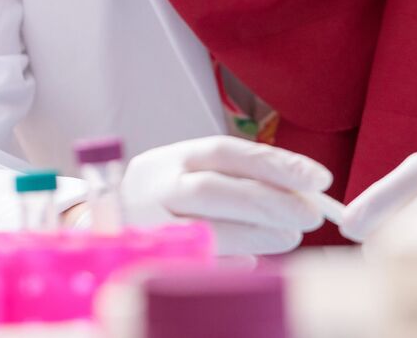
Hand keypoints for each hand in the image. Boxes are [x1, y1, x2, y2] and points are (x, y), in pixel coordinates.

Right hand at [121, 136, 332, 255]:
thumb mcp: (188, 176)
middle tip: (312, 215)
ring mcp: (145, 226)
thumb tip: (299, 193)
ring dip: (258, 234)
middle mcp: (154, 186)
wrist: (98, 232)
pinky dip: (229, 263)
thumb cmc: (162, 201)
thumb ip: (234, 179)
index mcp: (170, 158)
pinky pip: (194, 264)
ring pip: (207, 228)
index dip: (277, 162)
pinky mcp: (144, 263)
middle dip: (272, 200)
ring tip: (291, 237)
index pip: (228, 151)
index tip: (319, 178)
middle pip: (217, 188)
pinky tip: (253, 263)